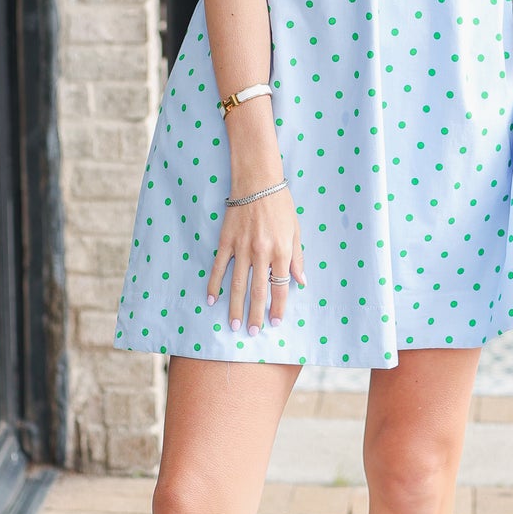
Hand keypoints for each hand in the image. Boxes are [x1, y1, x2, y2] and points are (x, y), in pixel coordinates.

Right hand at [207, 189, 305, 335]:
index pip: (280, 287)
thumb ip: (297, 258)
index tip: (275, 322)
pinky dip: (215, 284)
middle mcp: (261, 252)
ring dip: (235, 306)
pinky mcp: (226, 241)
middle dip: (255, 314)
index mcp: (281, 251)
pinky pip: (219, 267)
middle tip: (251, 332)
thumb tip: (300, 282)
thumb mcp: (295, 231)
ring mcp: (242, 248)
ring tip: (232, 324)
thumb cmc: (280, 204)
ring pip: (237, 284)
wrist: (257, 181)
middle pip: (257, 290)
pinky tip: (212, 299)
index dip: (278, 307)